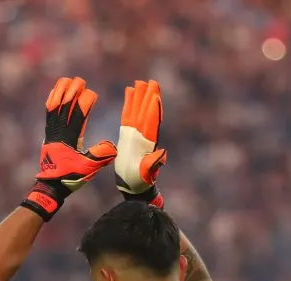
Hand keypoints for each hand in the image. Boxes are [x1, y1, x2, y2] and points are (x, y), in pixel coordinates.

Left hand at [21, 77, 117, 220]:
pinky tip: (55, 93)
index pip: (78, 116)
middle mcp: (59, 133)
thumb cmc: (70, 178)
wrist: (50, 186)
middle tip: (80, 80)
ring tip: (67, 80)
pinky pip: (48, 114)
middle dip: (72, 91)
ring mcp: (51, 133)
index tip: (93, 93)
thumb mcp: (88, 169)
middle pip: (64, 107)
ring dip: (60, 92)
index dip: (85, 102)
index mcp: (70, 139)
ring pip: (54, 107)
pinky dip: (51, 101)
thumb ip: (100, 157)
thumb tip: (113, 146)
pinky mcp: (48, 135)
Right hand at [115, 80, 166, 206]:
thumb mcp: (145, 175)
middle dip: (148, 97)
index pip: (150, 122)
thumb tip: (162, 153)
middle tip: (151, 82)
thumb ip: (152, 165)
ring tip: (140, 83)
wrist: (133, 187)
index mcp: (147, 143)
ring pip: (138, 112)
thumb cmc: (138, 183)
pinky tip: (129, 93)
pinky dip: (128, 104)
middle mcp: (143, 136)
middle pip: (146, 112)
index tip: (154, 94)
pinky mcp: (128, 137)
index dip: (152, 108)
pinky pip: (128, 116)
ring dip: (139, 98)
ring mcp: (136, 135)